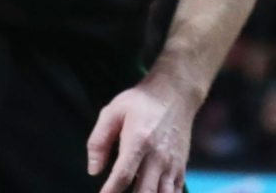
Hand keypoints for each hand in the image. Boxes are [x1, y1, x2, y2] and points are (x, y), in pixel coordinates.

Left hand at [87, 66, 201, 191]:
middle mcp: (157, 156)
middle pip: (145, 192)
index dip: (110, 191)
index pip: (123, 175)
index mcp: (139, 140)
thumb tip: (94, 170)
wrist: (176, 92)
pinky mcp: (181, 167)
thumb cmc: (141, 101)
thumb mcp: (113, 110)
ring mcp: (172, 164)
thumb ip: (98, 140)